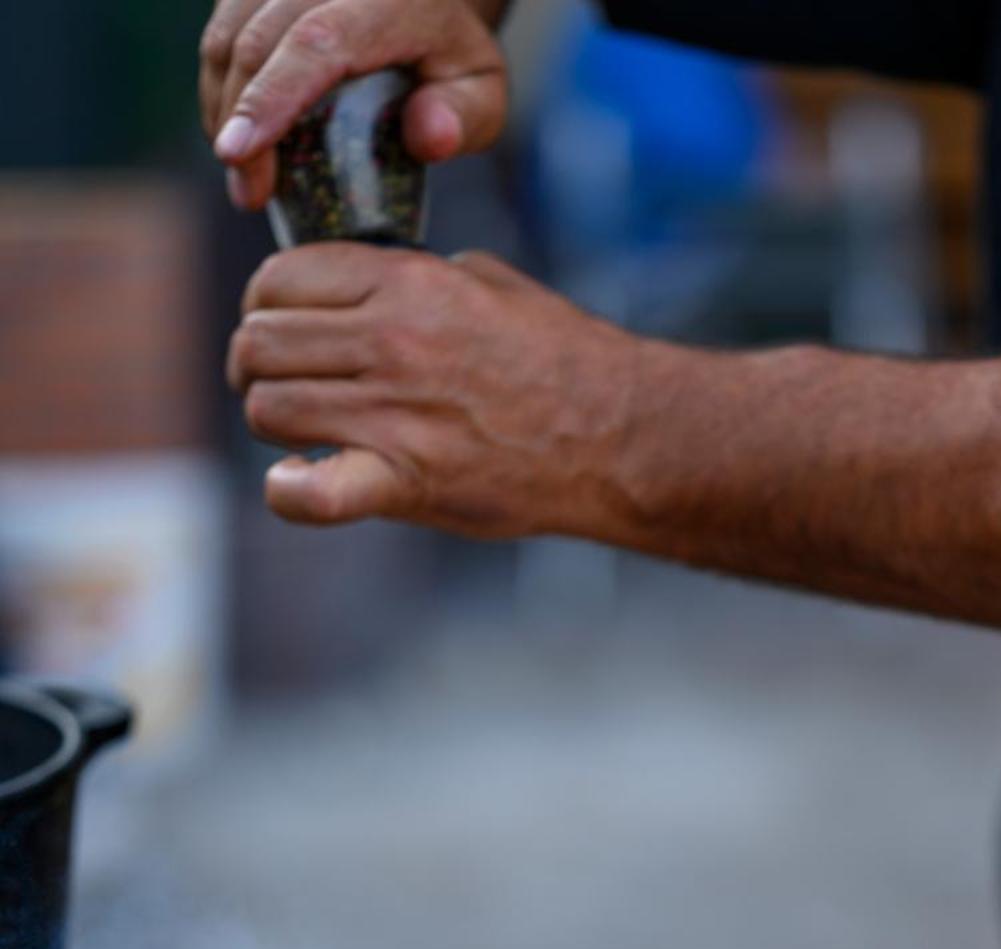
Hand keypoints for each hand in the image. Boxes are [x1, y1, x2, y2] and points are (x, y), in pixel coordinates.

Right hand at [200, 0, 507, 210]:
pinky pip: (220, 32)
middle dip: (241, 123)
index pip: (316, 43)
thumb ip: (463, 117)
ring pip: (228, 36)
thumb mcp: (481, 91)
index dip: (271, 99)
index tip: (239, 154)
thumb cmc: (452, 59)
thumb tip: (428, 137)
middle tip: (249, 193)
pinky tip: (239, 133)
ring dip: (222, 108)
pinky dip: (220, 87)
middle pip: (260, 42)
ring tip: (244, 170)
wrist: (428, 3)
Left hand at [228, 245, 642, 534]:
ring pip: (269, 409)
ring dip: (273, 421)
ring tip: (299, 432)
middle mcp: (390, 342)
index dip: (265, 303)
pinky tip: (299, 483)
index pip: (280, 278)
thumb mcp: (486, 284)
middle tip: (278, 383)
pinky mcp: (406, 484)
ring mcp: (395, 416)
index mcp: (406, 284)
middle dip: (255, 364)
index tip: (280, 326)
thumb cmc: (561, 359)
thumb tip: (364, 279)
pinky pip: (309, 494)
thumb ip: (415, 276)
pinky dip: (290, 492)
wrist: (617, 436)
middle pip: (260, 344)